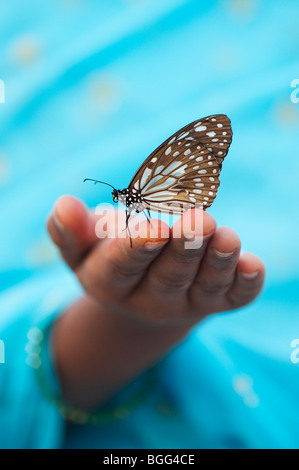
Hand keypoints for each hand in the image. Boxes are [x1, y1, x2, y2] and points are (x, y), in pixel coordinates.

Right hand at [47, 195, 264, 407]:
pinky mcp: (218, 302)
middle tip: (197, 220)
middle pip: (168, 277)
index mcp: (111, 283)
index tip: (152, 227)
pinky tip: (253, 265)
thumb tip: (63, 205)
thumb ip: (69, 231)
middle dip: (183, 250)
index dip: (137, 249)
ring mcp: (187, 303)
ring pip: (204, 286)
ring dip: (217, 262)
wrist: (142, 294)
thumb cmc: (109, 259)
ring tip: (227, 237)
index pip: (121, 268)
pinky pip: (234, 298)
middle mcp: (151, 299)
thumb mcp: (82, 249)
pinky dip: (245, 284)